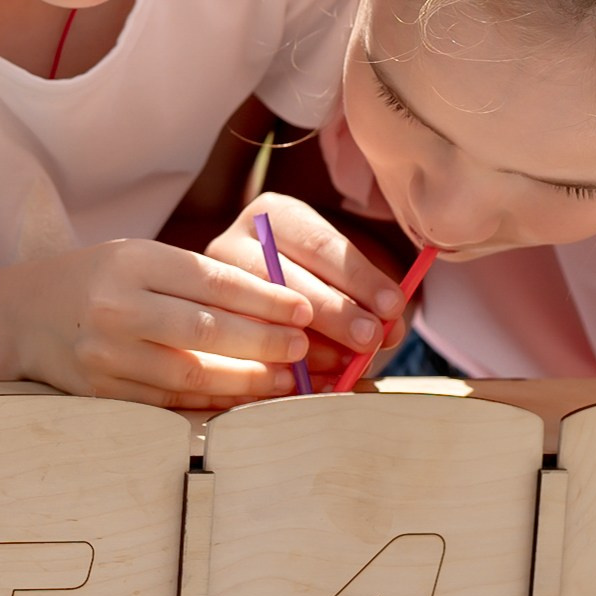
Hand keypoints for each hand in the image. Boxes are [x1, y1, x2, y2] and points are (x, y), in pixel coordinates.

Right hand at [0, 236, 333, 409]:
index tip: (302, 309)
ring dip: (245, 380)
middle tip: (303, 347)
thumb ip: (197, 277)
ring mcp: (107, 354)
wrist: (25, 315)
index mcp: (132, 262)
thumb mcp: (140, 257)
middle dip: (263, 341)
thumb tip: (274, 303)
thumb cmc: (99, 279)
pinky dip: (212, 402)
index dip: (263, 298)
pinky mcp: (103, 391)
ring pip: (190, 373)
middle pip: (204, 329)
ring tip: (286, 380)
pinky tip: (244, 400)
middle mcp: (117, 307)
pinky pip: (169, 401)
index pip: (211, 281)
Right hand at [205, 195, 409, 387]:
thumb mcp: (338, 269)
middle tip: (370, 338)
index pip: (318, 244)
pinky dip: (284, 370)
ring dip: (309, 347)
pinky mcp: (204, 324)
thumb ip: (364, 294)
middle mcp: (233, 242)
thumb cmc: (315, 275)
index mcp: (272, 214)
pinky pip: (244, 351)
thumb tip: (389, 328)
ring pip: (259, 317)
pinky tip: (315, 381)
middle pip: (286, 278)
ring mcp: (211, 285)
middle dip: (335, 313)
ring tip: (345, 364)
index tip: (392, 306)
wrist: (265, 283)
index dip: (358, 277)